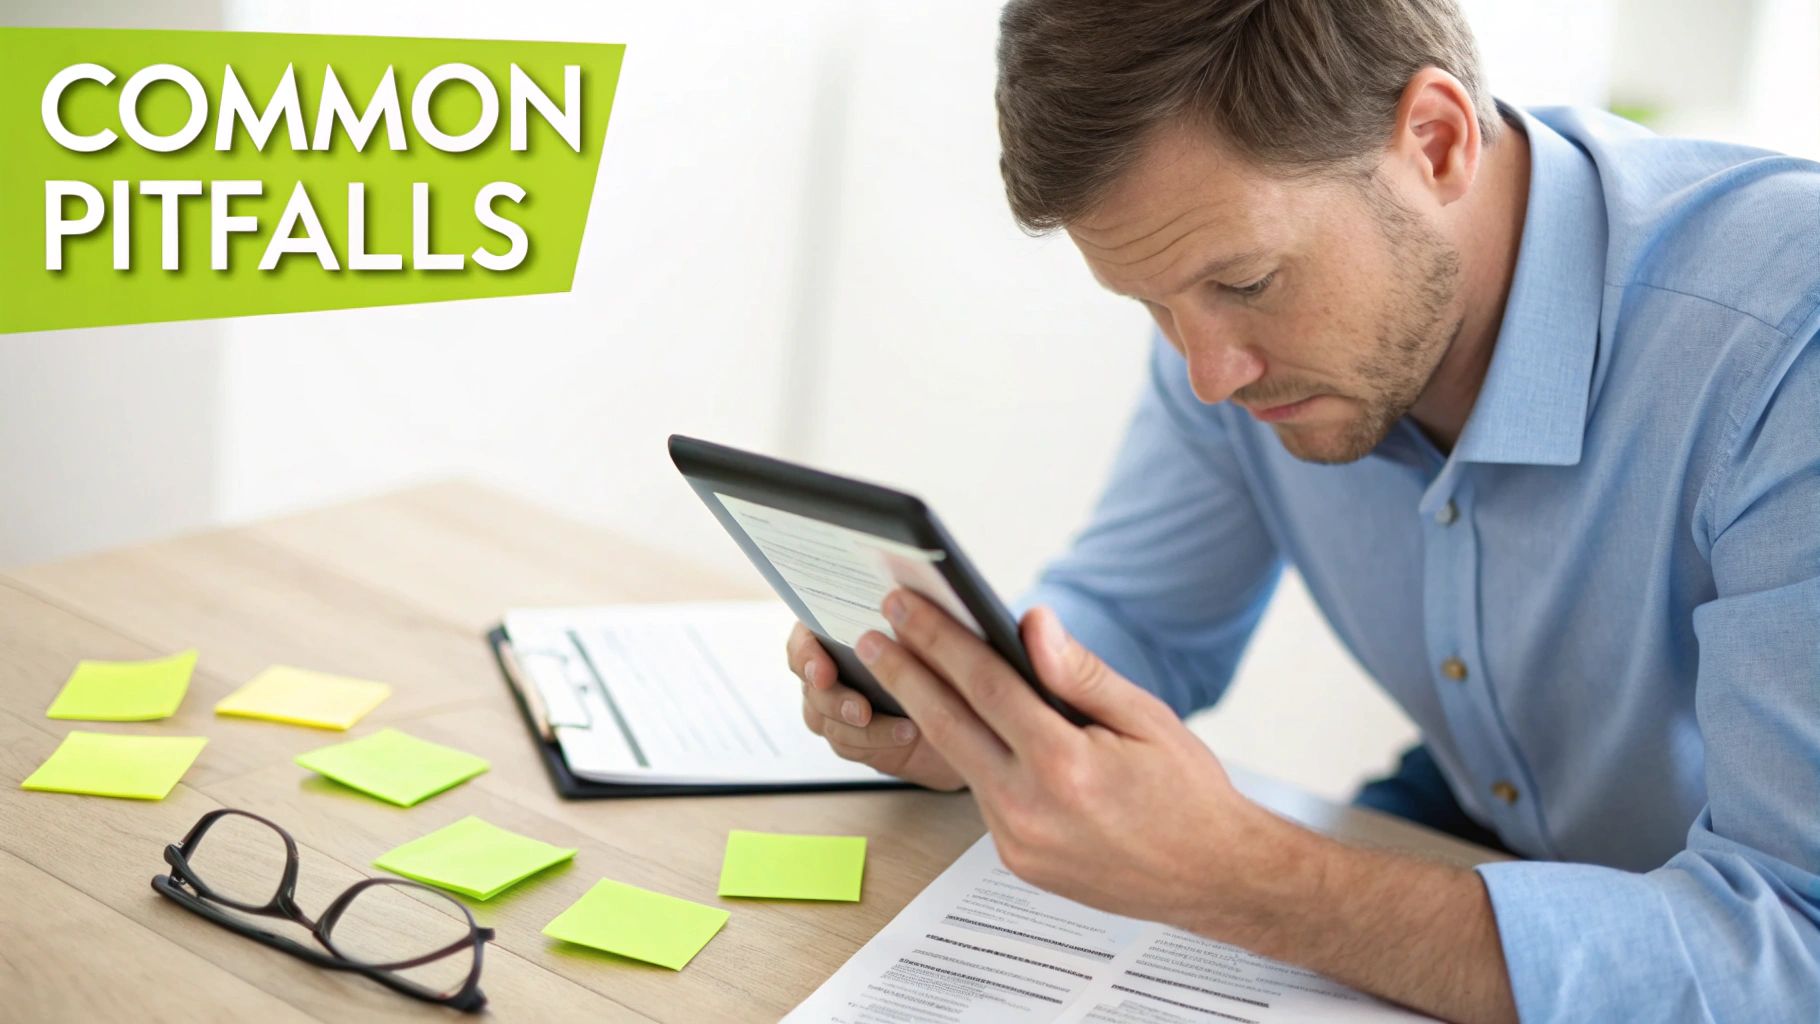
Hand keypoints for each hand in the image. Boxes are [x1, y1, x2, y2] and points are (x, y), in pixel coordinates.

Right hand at [787, 621, 965, 790]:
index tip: (824, 671)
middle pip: (812, 686)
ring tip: (901, 726)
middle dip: (836, 700)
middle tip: (862, 710)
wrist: (964, 705)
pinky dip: (877, 740)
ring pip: (826, 720)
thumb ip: (906, 624)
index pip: (803, 638)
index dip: (806, 655)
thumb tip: (899, 608)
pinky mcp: (850, 736)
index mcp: (837, 630)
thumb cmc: (943, 656)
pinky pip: (848, 744)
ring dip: (860, 727)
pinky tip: (905, 734)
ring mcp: (835, 704)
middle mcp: (831, 666)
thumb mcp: (928, 636)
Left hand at [855, 589, 1273, 930]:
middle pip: (948, 725)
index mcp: (1065, 765)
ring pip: (961, 762)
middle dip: (904, 674)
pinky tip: (960, 723)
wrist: (1214, 879)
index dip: (938, 640)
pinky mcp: (1018, 861)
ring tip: (904, 670)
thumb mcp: (1146, 718)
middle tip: (873, 635)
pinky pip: (983, 795)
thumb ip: (1080, 672)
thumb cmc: (1189, 793)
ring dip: (930, 714)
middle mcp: (1032, 809)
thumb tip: (1031, 623)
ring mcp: (1019, 842)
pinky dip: (970, 755)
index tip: (905, 607)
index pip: (984, 685)